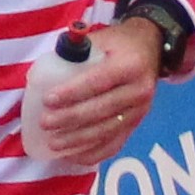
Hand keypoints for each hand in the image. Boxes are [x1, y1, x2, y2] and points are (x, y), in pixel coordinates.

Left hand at [30, 17, 163, 166]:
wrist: (152, 50)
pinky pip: (115, 144)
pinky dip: (94, 153)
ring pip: (107, 131)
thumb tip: (43, 72)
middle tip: (45, 123)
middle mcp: (139, 90)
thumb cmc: (119, 43)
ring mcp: (140, 111)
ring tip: (54, 144)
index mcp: (130, 65)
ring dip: (78, 141)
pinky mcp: (137, 124)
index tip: (48, 100)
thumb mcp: (101, 38)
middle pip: (101, 110)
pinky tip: (74, 157)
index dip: (72, 93)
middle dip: (70, 119)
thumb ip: (75, 51)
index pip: (98, 82)